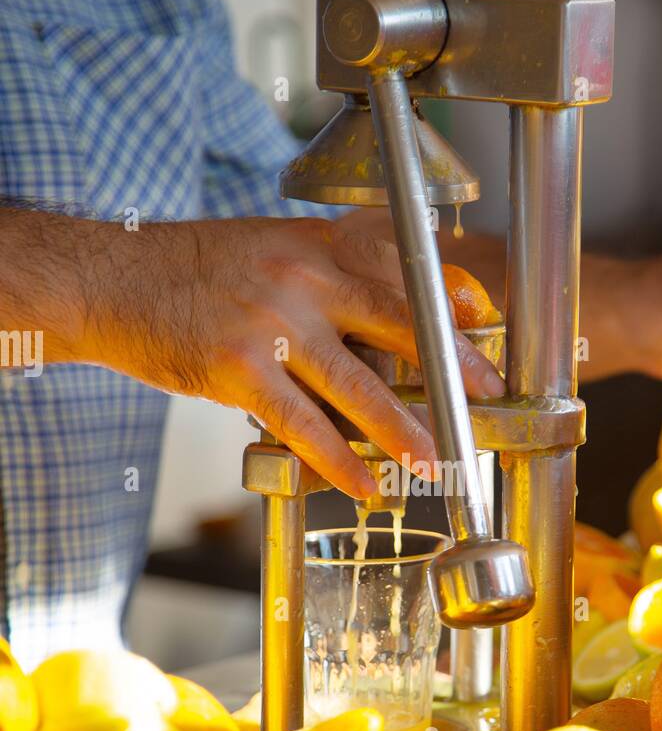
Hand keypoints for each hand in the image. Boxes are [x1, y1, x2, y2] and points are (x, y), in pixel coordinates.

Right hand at [82, 215, 503, 497]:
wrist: (107, 279)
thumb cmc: (186, 271)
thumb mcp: (265, 249)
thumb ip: (321, 277)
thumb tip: (374, 323)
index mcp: (315, 247)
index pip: (400, 274)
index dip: (448, 305)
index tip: (484, 327)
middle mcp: (303, 280)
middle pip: (398, 324)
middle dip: (449, 367)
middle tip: (485, 400)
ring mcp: (271, 324)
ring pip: (357, 385)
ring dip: (403, 430)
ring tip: (435, 462)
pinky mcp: (238, 368)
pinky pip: (302, 424)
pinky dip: (339, 461)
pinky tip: (364, 483)